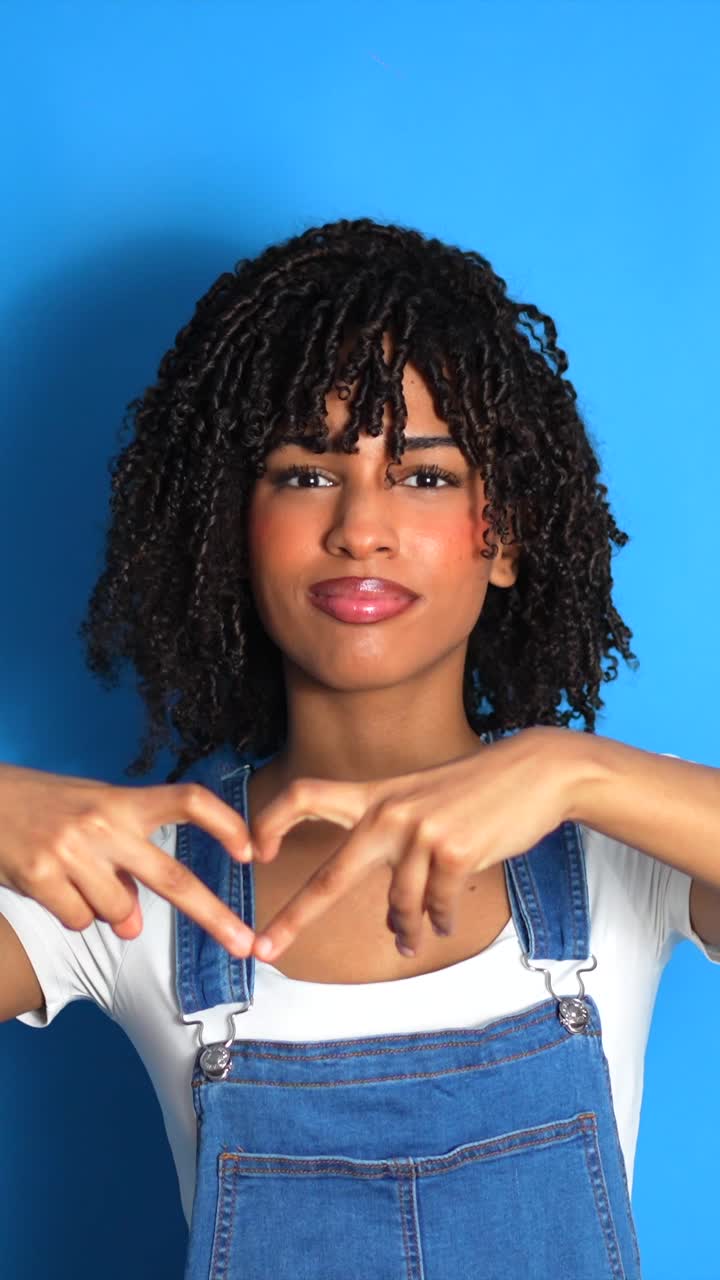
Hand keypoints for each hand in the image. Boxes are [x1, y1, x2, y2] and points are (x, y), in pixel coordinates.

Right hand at [0, 764, 255, 954]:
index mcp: (122, 800)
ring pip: (118, 913)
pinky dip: (73, 915)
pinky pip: (78, 921)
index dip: (225, 823)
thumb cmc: (46, 806)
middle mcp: (103, 824)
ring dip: (108, 913)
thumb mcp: (93, 814)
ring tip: (78, 880)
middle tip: (243, 943)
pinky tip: (54, 888)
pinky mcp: (39, 877)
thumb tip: (134, 925)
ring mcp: (71, 851)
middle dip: (214, 915)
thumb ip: (125, 859)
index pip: (188, 800)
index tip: (251, 850)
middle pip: (173, 877)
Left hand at [248, 726, 580, 962]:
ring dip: (406, 930)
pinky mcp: (456, 852)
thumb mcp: (422, 799)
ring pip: (399, 906)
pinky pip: (437, 908)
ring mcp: (422, 832)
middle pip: (331, 874)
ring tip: (414, 940)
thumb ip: (395, 841)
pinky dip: (440, 922)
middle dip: (294, 917)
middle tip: (265, 949)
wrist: (536, 771)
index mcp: (375, 795)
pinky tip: (445, 924)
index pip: (306, 795)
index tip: (254, 851)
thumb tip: (393, 915)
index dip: (271, 820)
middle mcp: (389, 813)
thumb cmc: (477, 791)